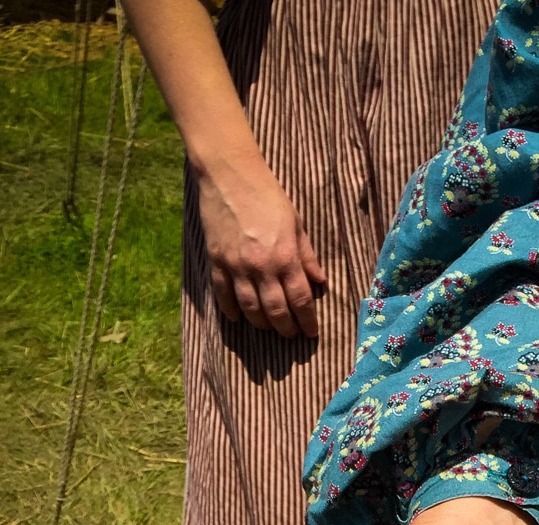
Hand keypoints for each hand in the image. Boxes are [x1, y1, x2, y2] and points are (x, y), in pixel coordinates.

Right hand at [196, 153, 325, 336]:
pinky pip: (224, 295)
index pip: (301, 300)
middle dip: (286, 328)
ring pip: (251, 309)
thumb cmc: (268, 196)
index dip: (307, 321)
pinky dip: (231, 310)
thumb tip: (320, 281)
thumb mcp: (296, 223)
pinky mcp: (217, 262)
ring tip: (270, 327)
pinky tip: (238, 318)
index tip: (311, 332)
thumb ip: (307, 255)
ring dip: (262, 324)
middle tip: (291, 334)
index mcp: (286, 257)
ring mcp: (237, 266)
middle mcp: (262, 267)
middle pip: (276, 311)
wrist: (230, 175)